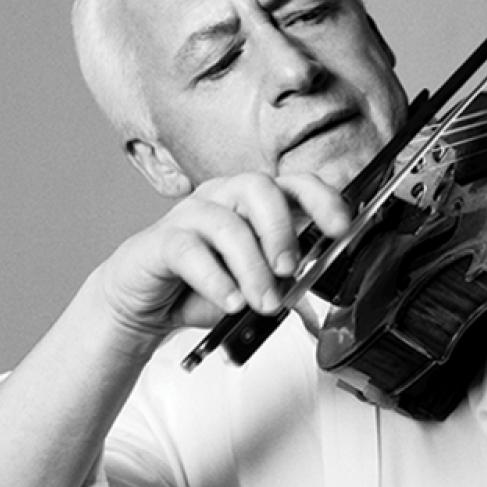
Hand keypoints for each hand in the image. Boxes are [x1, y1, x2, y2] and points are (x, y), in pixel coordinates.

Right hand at [91, 172, 352, 339]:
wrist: (147, 303)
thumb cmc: (203, 286)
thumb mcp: (255, 285)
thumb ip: (284, 280)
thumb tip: (312, 284)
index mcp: (254, 202)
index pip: (294, 184)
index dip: (321, 199)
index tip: (340, 229)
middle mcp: (223, 198)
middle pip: (259, 188)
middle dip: (281, 230)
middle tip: (289, 270)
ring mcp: (190, 215)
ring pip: (227, 224)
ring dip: (252, 268)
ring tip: (263, 302)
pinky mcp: (160, 241)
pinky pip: (190, 251)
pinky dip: (216, 279)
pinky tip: (230, 301)